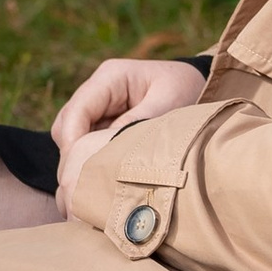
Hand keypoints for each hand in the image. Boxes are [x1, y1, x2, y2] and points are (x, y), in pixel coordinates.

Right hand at [51, 54, 208, 210]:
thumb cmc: (187, 90)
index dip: (74, 145)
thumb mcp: (169, 104)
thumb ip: (136, 124)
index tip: (82, 175)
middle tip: (84, 193)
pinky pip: (85, 147)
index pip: (77, 112)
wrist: (204, 86)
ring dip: (79, 165)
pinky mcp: (103, 125)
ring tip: (92, 193)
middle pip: (67, 129)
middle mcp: (98, 91)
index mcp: (111, 77)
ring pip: (71, 141)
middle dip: (73, 160)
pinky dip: (90, 165)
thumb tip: (105, 154)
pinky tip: (99, 187)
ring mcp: (98, 109)